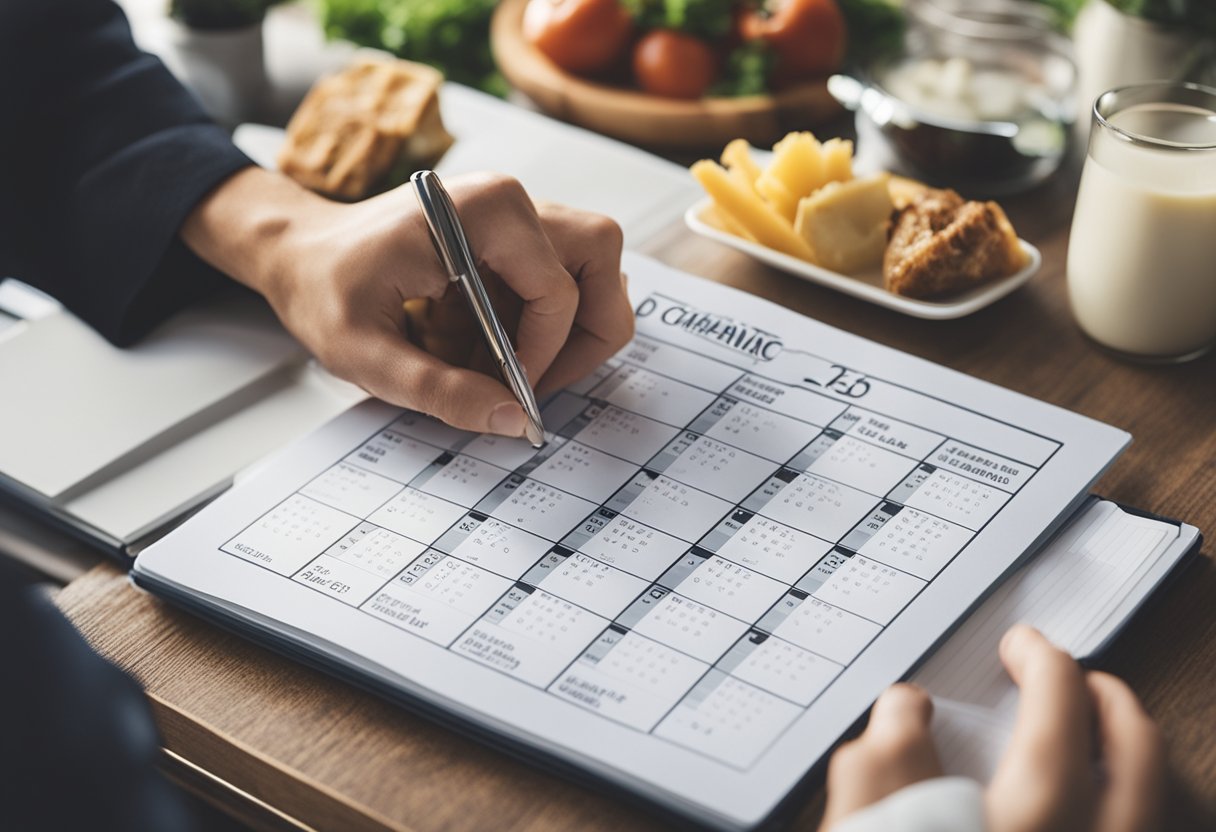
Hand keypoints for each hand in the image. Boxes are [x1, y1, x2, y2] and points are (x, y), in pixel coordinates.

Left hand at [182, 167, 633, 436]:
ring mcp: (511, 214)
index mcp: (481, 211)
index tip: (513, 393)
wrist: (296, 253)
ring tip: (502, 364)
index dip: (545, 354)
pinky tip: (479, 347)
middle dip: (581, 333)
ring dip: (558, 330)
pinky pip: (554, 282)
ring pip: (587, 271)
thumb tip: (512, 419)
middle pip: (598, 259)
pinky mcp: (508, 236)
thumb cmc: (322, 288)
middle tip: (540, 380)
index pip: (559, 289)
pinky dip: (532, 326)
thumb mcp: (367, 354)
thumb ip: (440, 391)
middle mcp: (508, 199)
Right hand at [818, 625, 1164, 831]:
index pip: (1059, 704)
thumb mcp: (860, 826)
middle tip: (1076, 678)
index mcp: (1029, 822)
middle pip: (1138, 752)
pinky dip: (1142, 816)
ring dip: (1142, 758)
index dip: (1042, 660)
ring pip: (1163, 806)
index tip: (1023, 649)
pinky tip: (1109, 809)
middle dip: (1110, 698)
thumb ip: (884, 757)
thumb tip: (909, 708)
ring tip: (1108, 738)